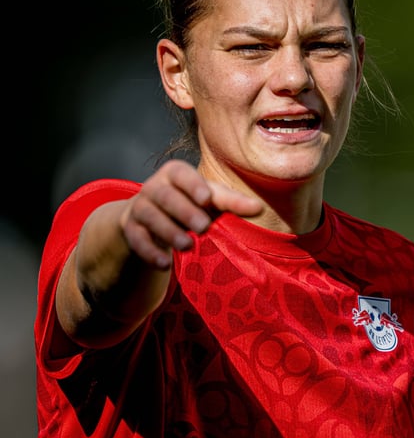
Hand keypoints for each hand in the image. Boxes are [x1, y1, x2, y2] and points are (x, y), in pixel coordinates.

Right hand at [121, 159, 262, 267]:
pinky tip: (164, 265)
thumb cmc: (191, 202)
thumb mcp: (210, 199)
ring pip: (149, 216)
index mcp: (176, 173)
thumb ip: (231, 201)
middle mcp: (154, 186)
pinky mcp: (131, 228)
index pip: (182, 174)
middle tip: (203, 227)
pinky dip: (149, 252)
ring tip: (187, 245)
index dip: (193, 185)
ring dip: (168, 232)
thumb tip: (259, 208)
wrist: (154, 216)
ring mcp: (140, 207)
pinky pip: (136, 239)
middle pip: (165, 196)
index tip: (207, 199)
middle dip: (184, 211)